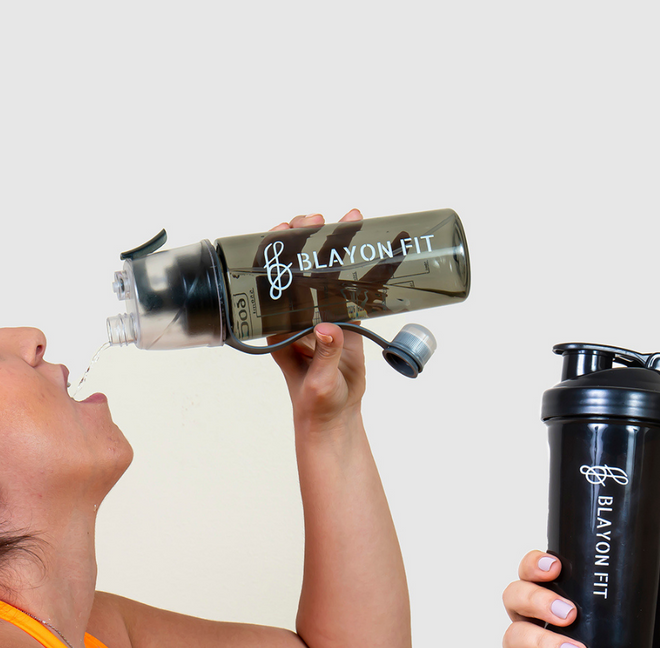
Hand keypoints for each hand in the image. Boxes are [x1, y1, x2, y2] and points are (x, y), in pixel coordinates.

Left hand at [267, 209, 365, 429]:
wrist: (334, 418)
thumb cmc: (316, 403)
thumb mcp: (318, 382)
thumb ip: (324, 354)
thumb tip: (328, 328)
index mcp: (281, 326)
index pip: (277, 281)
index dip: (280, 253)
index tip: (288, 229)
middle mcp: (299, 315)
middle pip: (303, 268)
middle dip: (311, 240)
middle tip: (322, 217)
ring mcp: (324, 315)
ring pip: (331, 274)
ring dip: (341, 248)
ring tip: (355, 220)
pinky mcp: (346, 321)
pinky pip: (357, 292)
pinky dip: (370, 273)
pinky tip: (382, 253)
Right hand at [497, 550, 659, 647]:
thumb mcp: (656, 642)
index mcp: (554, 609)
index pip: (533, 575)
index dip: (534, 564)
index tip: (556, 565)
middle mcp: (531, 629)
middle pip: (514, 597)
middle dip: (538, 599)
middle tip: (572, 614)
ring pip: (514, 637)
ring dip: (545, 641)